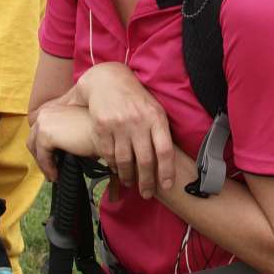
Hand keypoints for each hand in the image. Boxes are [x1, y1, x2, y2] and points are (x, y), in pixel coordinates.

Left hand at [27, 103, 96, 181]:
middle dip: (41, 156)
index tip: (52, 160)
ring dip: (43, 164)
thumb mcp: (76, 128)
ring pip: (35, 148)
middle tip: (50, 169)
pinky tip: (56, 175)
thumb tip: (53, 153)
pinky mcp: (45, 135)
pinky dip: (48, 168)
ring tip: (54, 174)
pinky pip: (42, 157)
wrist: (106, 133)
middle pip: (33, 139)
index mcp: (53, 108)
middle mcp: (45, 112)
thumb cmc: (97, 132)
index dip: (44, 147)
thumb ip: (63, 134)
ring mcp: (44, 122)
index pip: (40, 130)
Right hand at [73, 62, 174, 198]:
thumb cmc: (136, 97)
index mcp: (156, 117)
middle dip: (147, 181)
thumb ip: (161, 130)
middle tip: (147, 194)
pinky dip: (113, 166)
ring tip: (131, 183)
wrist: (108, 79)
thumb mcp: (154, 108)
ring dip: (128, 177)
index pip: (165, 150)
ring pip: (125, 161)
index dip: (167, 171)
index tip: (167, 186)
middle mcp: (138, 122)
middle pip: (145, 160)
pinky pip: (108, 154)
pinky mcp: (102, 128)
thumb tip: (171, 158)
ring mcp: (119, 125)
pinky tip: (117, 170)